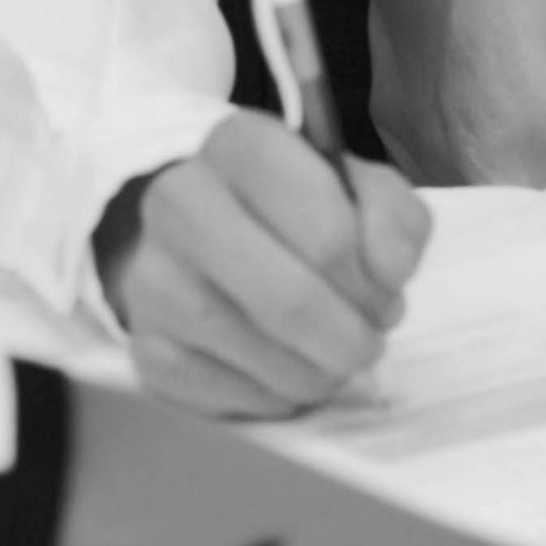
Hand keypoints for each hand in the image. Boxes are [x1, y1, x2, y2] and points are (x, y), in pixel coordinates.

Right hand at [93, 110, 432, 417]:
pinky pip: (246, 398)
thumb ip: (396, 219)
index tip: (383, 286)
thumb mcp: (365, 194)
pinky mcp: (149, 350)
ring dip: (326, 371)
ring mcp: (153, 279)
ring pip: (274, 361)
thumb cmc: (300, 217)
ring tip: (329, 349)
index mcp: (240, 147)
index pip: (328, 231)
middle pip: (294, 302)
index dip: (372, 277)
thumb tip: (386, 271)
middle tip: (368, 335)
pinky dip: (286, 396)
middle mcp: (180, 203)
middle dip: (354, 337)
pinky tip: (283, 366)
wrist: (206, 245)